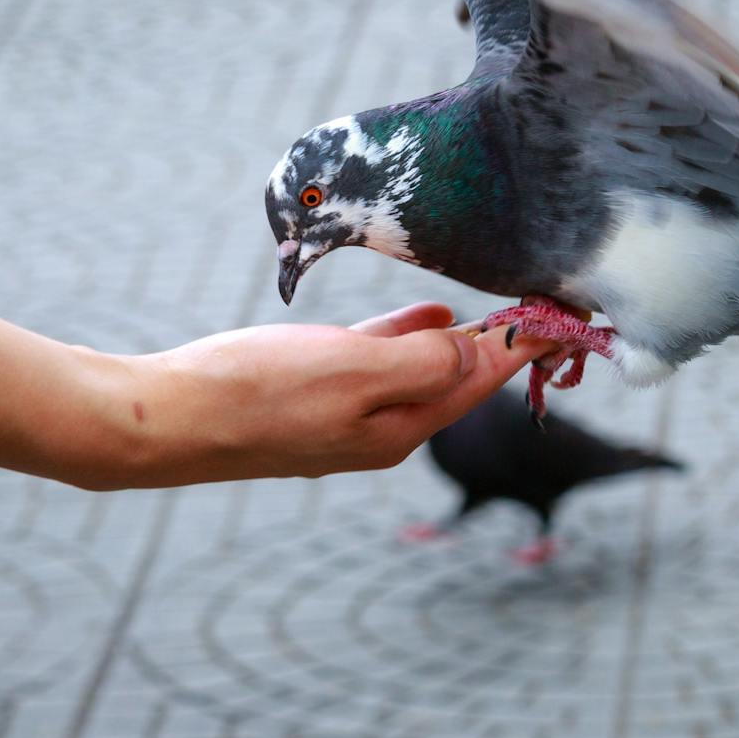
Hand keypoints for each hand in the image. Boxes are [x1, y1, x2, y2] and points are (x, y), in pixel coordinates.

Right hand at [66, 303, 556, 487]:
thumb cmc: (255, 392)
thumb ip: (421, 359)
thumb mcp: (352, 369)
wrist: (166, 420)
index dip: (528, 345)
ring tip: (505, 307)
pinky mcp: (313, 398)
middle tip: (552, 306)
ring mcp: (347, 418)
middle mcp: (383, 431)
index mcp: (401, 427)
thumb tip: (474, 350)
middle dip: (508, 345)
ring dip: (465, 341)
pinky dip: (413, 339)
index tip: (572, 314)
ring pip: (426, 372)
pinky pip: (384, 366)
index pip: (484, 378)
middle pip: (463, 381)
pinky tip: (424, 316)